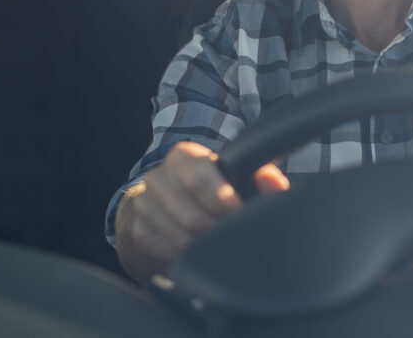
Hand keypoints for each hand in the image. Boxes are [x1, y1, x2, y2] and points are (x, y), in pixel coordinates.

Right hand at [114, 141, 288, 281]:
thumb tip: (275, 186)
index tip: (237, 213)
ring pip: (178, 237)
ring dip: (201, 246)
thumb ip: (263, 177)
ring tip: (214, 242)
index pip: (198, 176)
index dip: (221, 199)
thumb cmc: (213, 187)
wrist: (170, 201)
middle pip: (190, 216)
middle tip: (230, 234)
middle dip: (215, 230)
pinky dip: (182, 255)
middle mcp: (159, 176)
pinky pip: (163, 250)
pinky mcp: (137, 228)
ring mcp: (144, 202)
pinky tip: (193, 248)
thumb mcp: (239, 176)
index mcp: (184, 156)